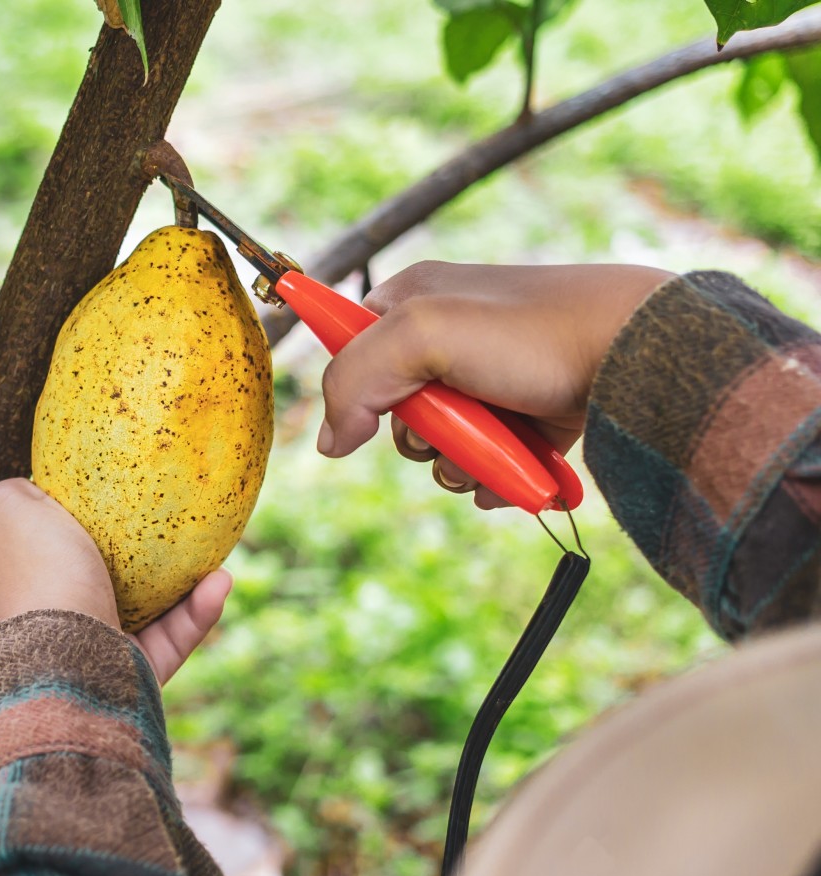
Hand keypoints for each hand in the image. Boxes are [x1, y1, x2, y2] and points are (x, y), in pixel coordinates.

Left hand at [0, 478, 231, 684]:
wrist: (60, 666)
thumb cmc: (35, 576)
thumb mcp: (5, 509)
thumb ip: (16, 492)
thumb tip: (39, 490)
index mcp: (10, 588)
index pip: (37, 552)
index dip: (69, 525)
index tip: (111, 500)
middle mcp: (45, 625)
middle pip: (96, 582)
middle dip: (138, 558)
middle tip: (172, 529)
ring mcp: (87, 656)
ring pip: (145, 614)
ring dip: (184, 583)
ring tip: (213, 553)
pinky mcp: (129, 680)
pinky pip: (171, 642)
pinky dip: (198, 612)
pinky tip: (222, 580)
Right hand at [316, 261, 672, 507]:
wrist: (639, 356)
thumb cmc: (534, 332)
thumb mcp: (421, 334)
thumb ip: (354, 379)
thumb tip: (330, 443)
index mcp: (416, 301)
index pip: (352, 347)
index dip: (357, 386)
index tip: (379, 405)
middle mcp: (451, 340)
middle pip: (393, 413)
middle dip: (418, 435)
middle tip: (451, 423)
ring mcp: (491, 384)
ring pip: (439, 449)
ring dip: (457, 465)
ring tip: (495, 450)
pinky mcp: (529, 421)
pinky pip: (486, 468)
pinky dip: (496, 479)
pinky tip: (518, 470)